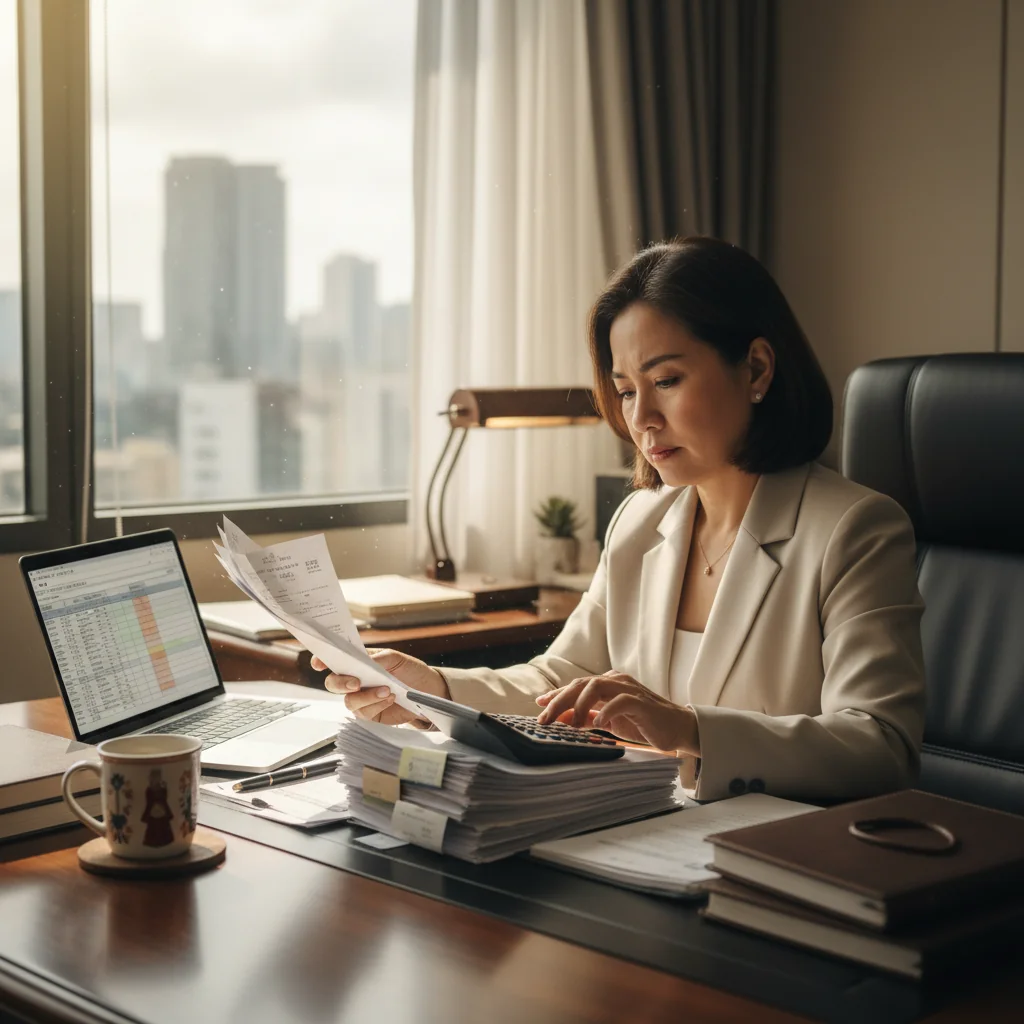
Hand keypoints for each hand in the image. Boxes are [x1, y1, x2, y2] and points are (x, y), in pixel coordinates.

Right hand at [311, 649, 448, 726]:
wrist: (428, 691)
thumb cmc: (410, 670)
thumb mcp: (397, 658)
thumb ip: (379, 658)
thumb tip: (366, 661)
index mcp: (358, 662)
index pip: (334, 660)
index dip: (322, 660)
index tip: (319, 663)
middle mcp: (355, 680)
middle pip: (333, 683)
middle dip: (341, 683)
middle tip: (357, 683)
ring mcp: (360, 698)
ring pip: (349, 701)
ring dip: (367, 696)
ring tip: (387, 690)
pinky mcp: (370, 714)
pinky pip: (364, 712)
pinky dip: (377, 704)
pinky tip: (391, 698)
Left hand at [535, 670, 698, 753]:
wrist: (677, 729)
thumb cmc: (643, 724)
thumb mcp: (610, 722)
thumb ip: (588, 718)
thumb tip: (561, 719)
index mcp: (608, 684)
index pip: (576, 685)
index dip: (556, 694)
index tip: (538, 705)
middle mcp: (616, 681)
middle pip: (581, 684)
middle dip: (559, 700)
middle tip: (544, 718)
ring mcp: (629, 689)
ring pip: (596, 686)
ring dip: (579, 704)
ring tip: (570, 723)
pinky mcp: (642, 702)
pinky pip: (620, 701)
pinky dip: (606, 711)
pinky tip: (598, 724)